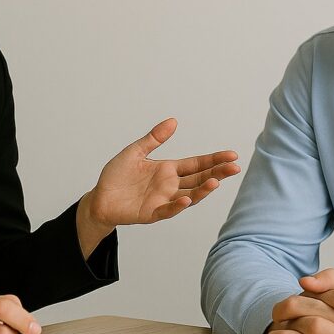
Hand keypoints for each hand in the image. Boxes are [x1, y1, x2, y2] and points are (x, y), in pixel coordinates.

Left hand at [75, 118, 239, 254]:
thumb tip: (173, 121)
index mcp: (168, 170)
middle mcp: (170, 186)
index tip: (232, 154)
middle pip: (199, 179)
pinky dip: (177, 206)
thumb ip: (154, 138)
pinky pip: (167, 210)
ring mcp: (163, 200)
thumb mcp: (135, 152)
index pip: (196, 164)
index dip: (214, 160)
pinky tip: (186, 198)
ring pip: (189, 195)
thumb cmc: (117, 176)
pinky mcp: (151, 213)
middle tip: (234, 167)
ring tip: (216, 182)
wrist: (99, 198)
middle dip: (217, 173)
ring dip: (202, 190)